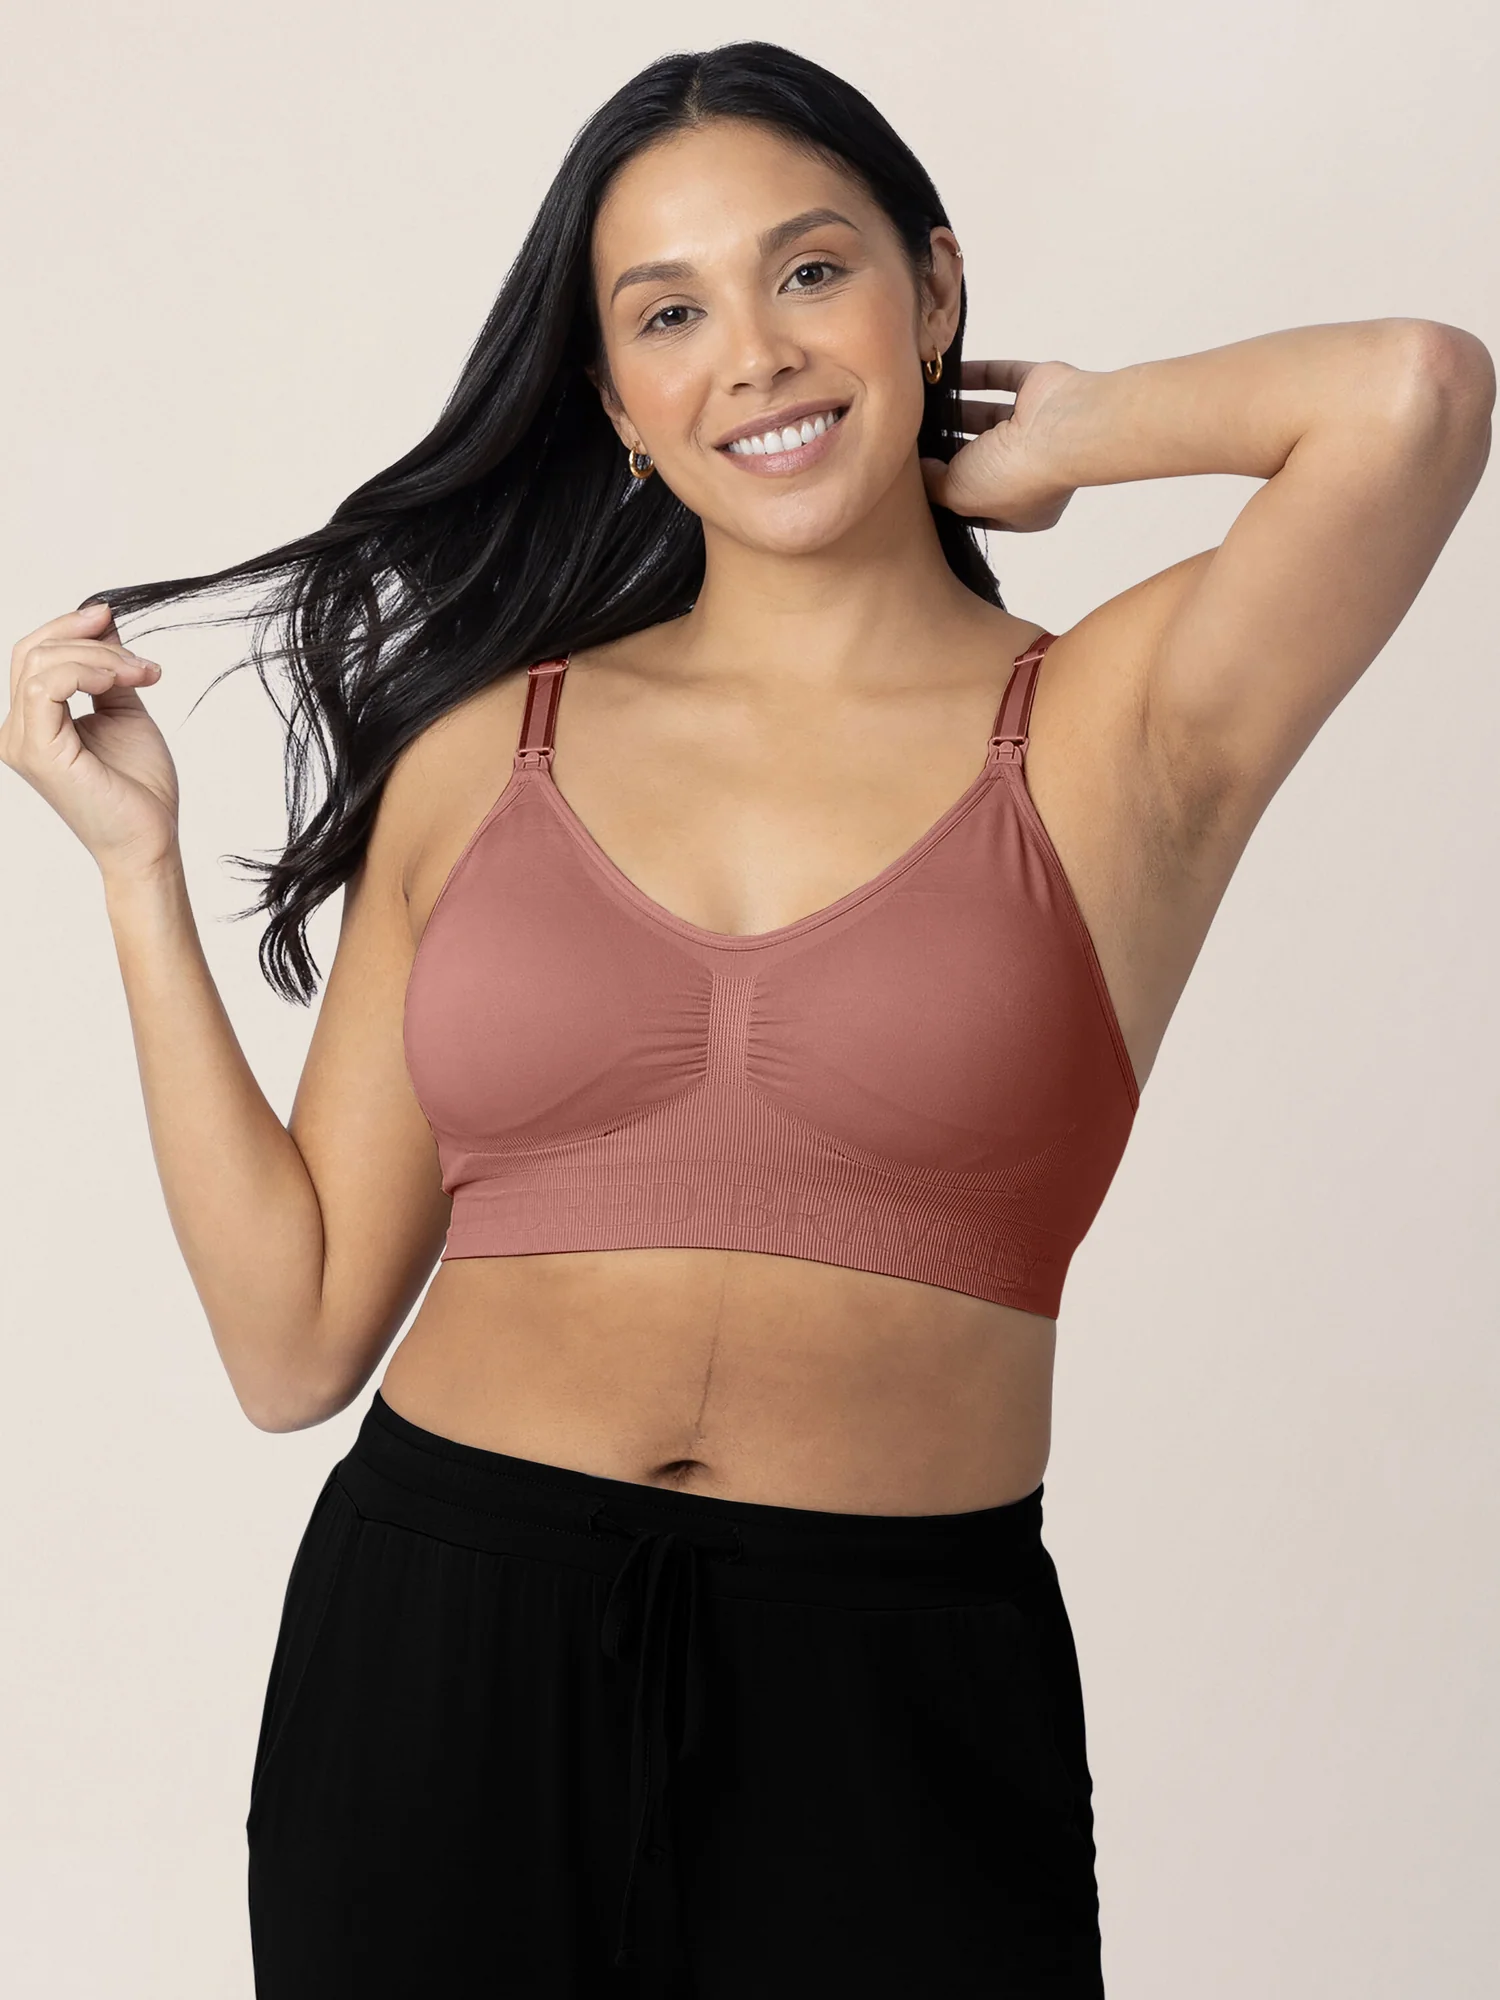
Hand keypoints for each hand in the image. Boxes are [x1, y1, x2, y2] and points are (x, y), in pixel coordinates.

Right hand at [2, 601, 180, 880]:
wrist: (151, 839)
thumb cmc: (139, 788)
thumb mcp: (123, 711)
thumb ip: (108, 671)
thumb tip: (103, 622)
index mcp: (33, 722)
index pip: (34, 654)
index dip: (70, 627)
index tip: (110, 616)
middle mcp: (17, 731)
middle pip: (32, 650)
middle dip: (87, 638)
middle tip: (137, 657)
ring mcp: (21, 741)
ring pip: (41, 663)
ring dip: (99, 657)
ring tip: (141, 675)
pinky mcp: (37, 750)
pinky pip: (47, 686)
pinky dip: (88, 672)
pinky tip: (122, 681)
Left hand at [921, 357, 1083, 531]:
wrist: (1061, 428)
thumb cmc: (1014, 474)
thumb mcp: (960, 495)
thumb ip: (935, 486)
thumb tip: (920, 470)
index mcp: (1022, 509)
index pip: (979, 502)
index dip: (950, 494)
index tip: (920, 482)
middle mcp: (1032, 469)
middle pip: (982, 458)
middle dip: (950, 449)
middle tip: (915, 437)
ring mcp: (1037, 426)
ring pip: (991, 417)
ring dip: (960, 410)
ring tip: (922, 405)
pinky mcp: (1039, 389)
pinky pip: (1002, 378)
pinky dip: (976, 376)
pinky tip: (945, 375)